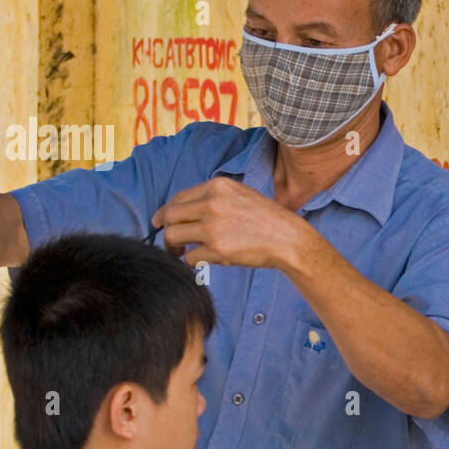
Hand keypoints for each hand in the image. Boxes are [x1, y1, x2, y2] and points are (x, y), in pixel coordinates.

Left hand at [152, 176, 308, 270]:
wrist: (288, 239)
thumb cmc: (266, 219)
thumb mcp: (240, 195)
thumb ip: (213, 198)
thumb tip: (184, 211)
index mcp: (217, 186)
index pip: (178, 198)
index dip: (165, 212)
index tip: (161, 222)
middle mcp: (212, 203)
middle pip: (170, 216)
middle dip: (165, 230)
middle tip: (170, 242)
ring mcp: (214, 227)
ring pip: (174, 236)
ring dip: (173, 247)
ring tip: (180, 253)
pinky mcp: (218, 249)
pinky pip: (190, 256)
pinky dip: (191, 261)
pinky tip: (201, 260)